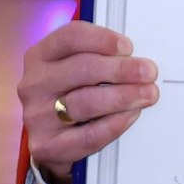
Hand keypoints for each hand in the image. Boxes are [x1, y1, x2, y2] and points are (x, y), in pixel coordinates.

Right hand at [19, 20, 159, 183]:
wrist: (51, 139)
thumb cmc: (71, 93)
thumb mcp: (76, 69)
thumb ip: (100, 58)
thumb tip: (137, 59)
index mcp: (41, 56)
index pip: (70, 37)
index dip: (102, 39)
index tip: (128, 47)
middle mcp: (34, 84)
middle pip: (82, 69)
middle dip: (122, 70)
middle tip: (149, 72)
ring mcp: (37, 116)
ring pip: (86, 102)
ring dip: (123, 96)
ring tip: (148, 94)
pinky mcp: (46, 145)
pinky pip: (87, 135)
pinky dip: (114, 124)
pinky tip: (131, 114)